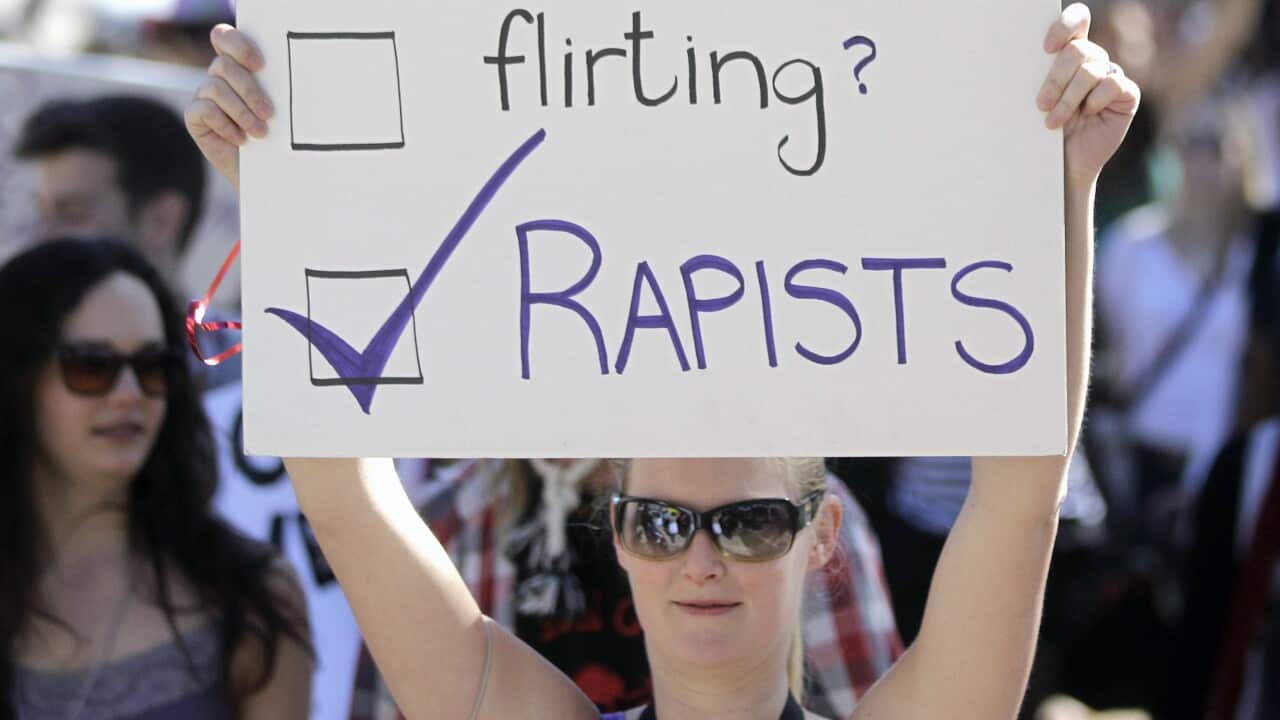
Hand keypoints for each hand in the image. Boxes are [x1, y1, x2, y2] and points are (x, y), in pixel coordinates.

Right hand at [185, 24, 273, 190]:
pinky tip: (241, 140)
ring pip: (215, 87)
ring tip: (261, 133)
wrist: (269, 170)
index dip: (238, 46)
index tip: (261, 65)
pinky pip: (204, 110)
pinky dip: (226, 125)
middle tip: (269, 113)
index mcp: (239, 65)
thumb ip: (279, 86)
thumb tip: (293, 71)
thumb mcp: (285, 109)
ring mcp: (204, 95)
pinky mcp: (194, 117)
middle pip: (223, 65)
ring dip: (241, 111)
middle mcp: (219, 76)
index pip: (225, 37)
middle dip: (249, 90)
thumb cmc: (280, 136)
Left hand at [1037, 4, 1140, 186]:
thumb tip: (1018, 58)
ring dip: (1068, 98)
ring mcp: (1111, 75)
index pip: (1076, 21)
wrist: (1063, 164)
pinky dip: (1095, 101)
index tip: (1046, 49)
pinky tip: (1087, 115)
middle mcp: (1093, 60)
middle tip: (1041, 105)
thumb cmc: (1044, 132)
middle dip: (1056, 79)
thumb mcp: (1037, 102)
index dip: (1064, 26)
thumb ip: (1037, 77)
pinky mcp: (1127, 93)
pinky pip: (1113, 84)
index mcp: (1069, 53)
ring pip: (1091, 70)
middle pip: (1078, 50)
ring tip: (1053, 121)